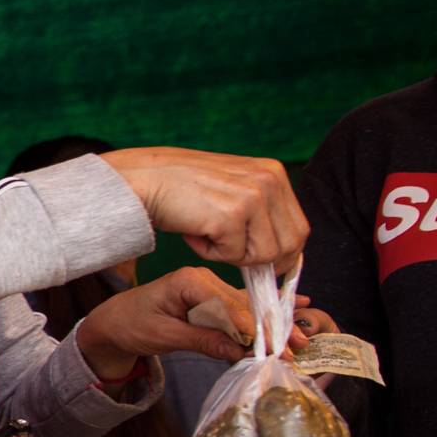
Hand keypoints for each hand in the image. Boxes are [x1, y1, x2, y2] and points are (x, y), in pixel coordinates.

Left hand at [77, 266, 298, 374]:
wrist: (113, 322)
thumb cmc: (131, 325)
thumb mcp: (164, 336)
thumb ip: (202, 341)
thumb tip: (239, 352)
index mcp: (190, 281)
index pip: (229, 306)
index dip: (253, 328)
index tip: (274, 347)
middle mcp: (204, 280)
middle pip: (244, 306)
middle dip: (271, 329)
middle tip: (299, 347)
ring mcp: (210, 288)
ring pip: (247, 309)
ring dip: (272, 327)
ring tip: (300, 342)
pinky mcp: (212, 299)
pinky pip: (241, 309)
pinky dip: (263, 316)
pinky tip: (297, 306)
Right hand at [99, 147, 307, 266]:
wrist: (139, 180)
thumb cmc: (177, 187)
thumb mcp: (230, 187)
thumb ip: (258, 209)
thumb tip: (280, 250)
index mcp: (273, 172)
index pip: (298, 227)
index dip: (281, 252)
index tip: (260, 263)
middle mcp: (269, 180)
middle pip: (290, 244)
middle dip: (261, 260)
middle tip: (228, 252)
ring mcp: (253, 196)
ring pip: (265, 254)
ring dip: (233, 255)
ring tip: (206, 235)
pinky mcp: (233, 215)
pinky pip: (234, 256)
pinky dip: (211, 253)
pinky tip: (193, 232)